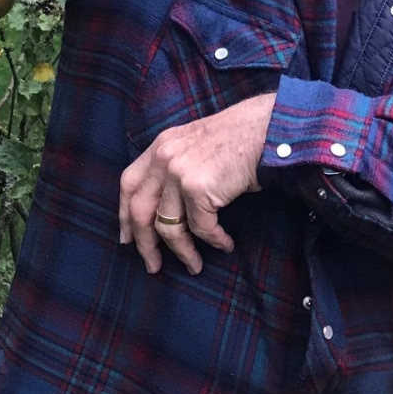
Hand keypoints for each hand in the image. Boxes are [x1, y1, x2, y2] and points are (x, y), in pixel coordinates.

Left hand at [118, 92, 277, 274]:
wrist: (267, 128)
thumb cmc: (239, 137)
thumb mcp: (195, 143)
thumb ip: (176, 165)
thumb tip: (166, 207)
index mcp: (160, 146)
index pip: (129, 184)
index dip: (125, 214)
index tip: (128, 238)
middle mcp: (164, 158)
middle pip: (140, 210)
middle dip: (144, 245)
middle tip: (153, 266)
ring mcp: (179, 172)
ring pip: (168, 227)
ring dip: (183, 252)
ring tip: (195, 265)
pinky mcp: (199, 188)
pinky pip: (201, 228)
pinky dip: (214, 241)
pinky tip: (225, 244)